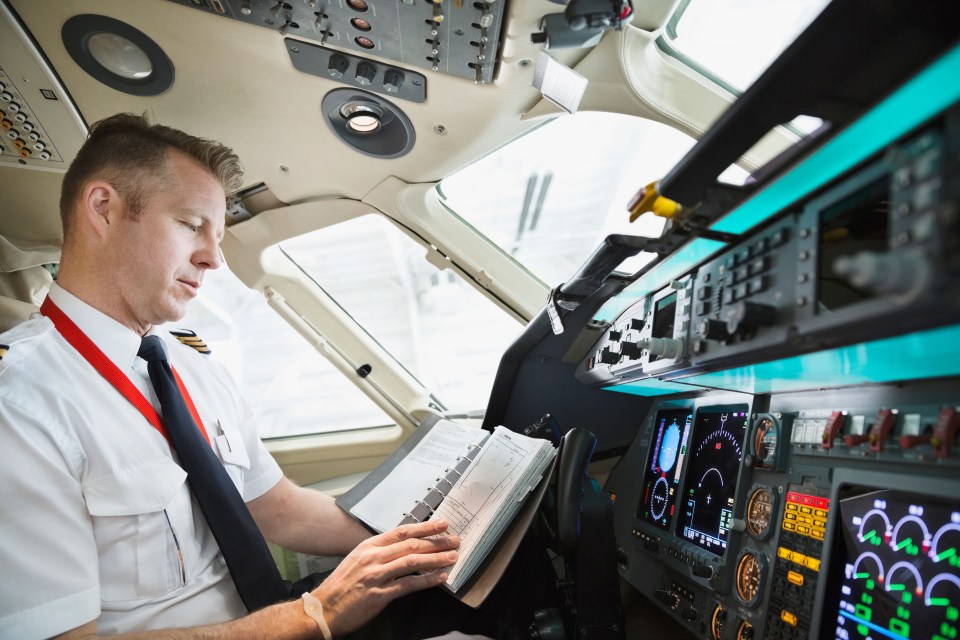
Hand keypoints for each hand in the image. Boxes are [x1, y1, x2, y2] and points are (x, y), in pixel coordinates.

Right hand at [312, 519, 459, 636]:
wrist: (323, 609)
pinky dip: (426, 580)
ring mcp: (375, 576)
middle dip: (436, 542)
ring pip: (412, 562)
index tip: (442, 524)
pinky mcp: (378, 595)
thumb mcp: (358, 560)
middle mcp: (373, 557)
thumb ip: (379, 552)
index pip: (402, 531)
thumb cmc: (342, 586)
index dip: (425, 527)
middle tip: (454, 540)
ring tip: (452, 557)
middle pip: (411, 544)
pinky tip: (440, 577)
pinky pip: (408, 585)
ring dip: (436, 558)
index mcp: (368, 546)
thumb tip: (404, 547)